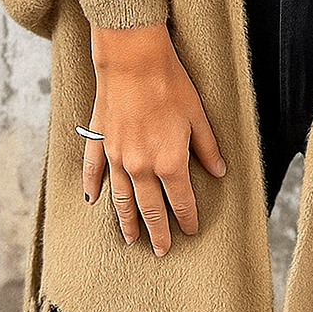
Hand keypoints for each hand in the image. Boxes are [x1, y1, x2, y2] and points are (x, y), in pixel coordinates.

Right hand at [83, 22, 226, 255]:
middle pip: (150, 209)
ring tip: (131, 239)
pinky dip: (93, 189)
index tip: (190, 231)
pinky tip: (92, 201)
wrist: (134, 60)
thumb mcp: (197, 117)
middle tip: (161, 251)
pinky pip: (93, 172)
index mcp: (169, 162)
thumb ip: (207, 148)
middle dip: (157, 232)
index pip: (181, 201)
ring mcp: (116, 156)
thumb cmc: (170, 85)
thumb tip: (220, 171)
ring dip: (127, 221)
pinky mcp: (99, 141)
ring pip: (122, 198)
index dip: (187, 218)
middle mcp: (141, 166)